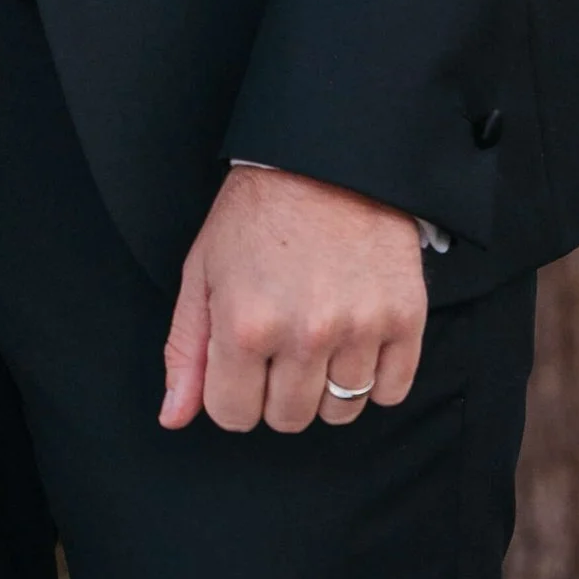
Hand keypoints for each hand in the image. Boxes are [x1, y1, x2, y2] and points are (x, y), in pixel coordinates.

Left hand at [160, 165, 427, 435]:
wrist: (325, 159)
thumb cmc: (255, 214)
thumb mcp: (202, 270)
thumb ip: (186, 350)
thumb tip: (174, 417)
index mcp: (246, 324)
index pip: (233, 415)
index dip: (231, 393)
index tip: (240, 363)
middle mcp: (305, 334)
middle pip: (288, 420)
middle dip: (276, 392)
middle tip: (279, 344)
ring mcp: (360, 329)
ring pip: (340, 412)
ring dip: (325, 387)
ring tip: (317, 337)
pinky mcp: (405, 320)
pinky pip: (390, 392)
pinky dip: (374, 378)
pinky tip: (355, 339)